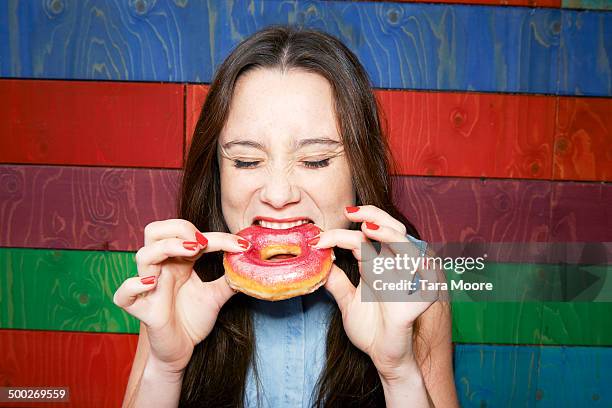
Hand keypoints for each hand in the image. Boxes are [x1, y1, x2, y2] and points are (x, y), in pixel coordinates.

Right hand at [113, 219, 248, 372]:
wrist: (180, 352)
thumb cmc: (192, 320)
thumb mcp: (216, 296)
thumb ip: (229, 279)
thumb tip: (248, 264)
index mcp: (178, 261)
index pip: (192, 237)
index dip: (218, 237)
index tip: (242, 245)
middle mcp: (161, 268)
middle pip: (155, 231)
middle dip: (179, 228)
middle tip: (202, 242)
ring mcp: (149, 287)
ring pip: (143, 255)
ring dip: (167, 247)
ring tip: (191, 252)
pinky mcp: (140, 309)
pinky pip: (123, 294)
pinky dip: (134, 285)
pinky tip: (152, 283)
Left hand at [315, 206, 439, 380]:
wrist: (383, 357)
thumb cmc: (370, 329)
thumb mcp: (347, 301)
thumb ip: (335, 281)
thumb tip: (319, 261)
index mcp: (378, 265)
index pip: (364, 238)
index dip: (342, 232)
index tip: (319, 239)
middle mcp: (395, 267)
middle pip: (391, 229)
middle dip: (372, 215)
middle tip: (349, 212)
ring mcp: (410, 279)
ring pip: (407, 244)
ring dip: (388, 233)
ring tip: (368, 228)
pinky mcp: (422, 296)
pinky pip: (424, 275)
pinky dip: (415, 263)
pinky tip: (399, 257)